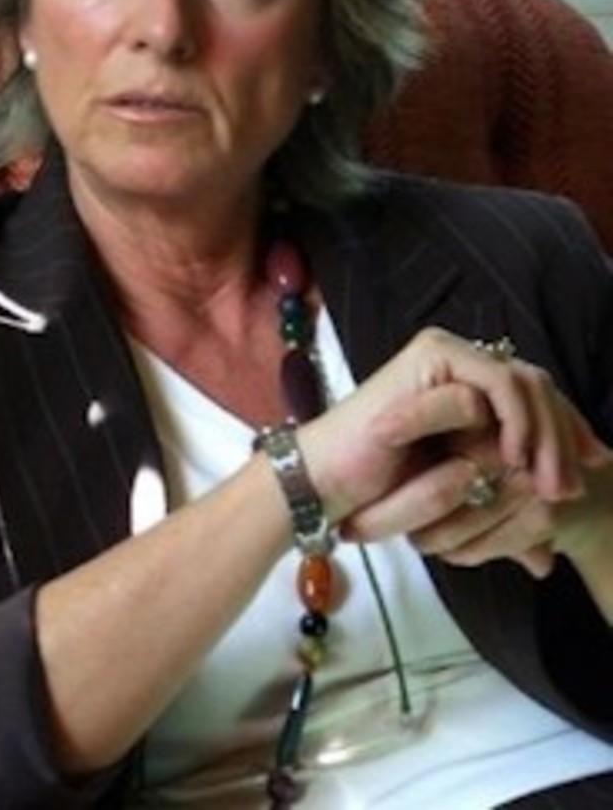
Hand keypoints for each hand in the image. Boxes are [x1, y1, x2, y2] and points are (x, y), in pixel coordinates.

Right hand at [300, 326, 597, 527]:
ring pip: (525, 383)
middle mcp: (460, 361)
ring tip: (551, 483)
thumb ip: (499, 516)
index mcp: (467, 384)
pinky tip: (516, 455)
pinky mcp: (431, 357)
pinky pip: (494, 382)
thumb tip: (548, 561)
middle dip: (566, 437)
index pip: (537, 398)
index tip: (592, 469)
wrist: (329, 482)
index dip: (570, 431)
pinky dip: (514, 417)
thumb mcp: (459, 502)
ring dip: (546, 433)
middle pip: (539, 386)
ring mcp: (446, 355)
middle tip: (573, 488)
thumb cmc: (381, 490)